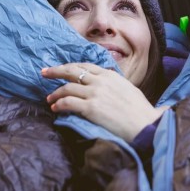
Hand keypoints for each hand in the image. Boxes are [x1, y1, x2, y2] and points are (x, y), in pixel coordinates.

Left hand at [41, 63, 166, 141]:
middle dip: (55, 71)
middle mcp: (100, 81)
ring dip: (55, 93)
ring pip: (67, 88)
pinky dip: (59, 104)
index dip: (69, 66)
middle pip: (72, 71)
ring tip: (49, 99)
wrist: (145, 124)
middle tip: (44, 73)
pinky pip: (68, 103)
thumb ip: (112, 84)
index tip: (59, 68)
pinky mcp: (91, 108)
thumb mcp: (126, 88)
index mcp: (109, 74)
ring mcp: (95, 93)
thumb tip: (102, 84)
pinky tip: (55, 108)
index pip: (84, 66)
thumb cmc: (139, 110)